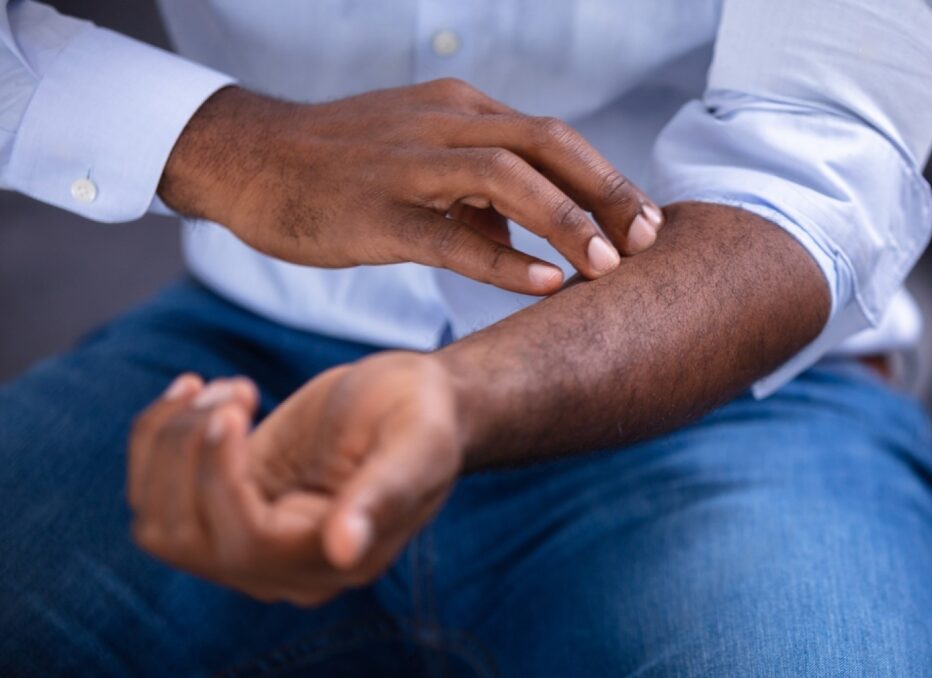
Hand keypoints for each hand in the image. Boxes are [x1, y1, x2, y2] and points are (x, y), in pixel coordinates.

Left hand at [127, 353, 463, 605]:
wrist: (412, 400)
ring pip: (158, 522)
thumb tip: (343, 549)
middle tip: (235, 391)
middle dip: (189, 452)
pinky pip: (155, 494)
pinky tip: (198, 392)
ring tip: (225, 388)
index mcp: (335, 562)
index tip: (231, 411)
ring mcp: (247, 539)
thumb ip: (384, 493)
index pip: (248, 544)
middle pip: (187, 537)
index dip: (220, 479)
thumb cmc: (422, 417)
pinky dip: (156, 437)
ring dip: (166, 443)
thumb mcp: (417, 444)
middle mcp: (282, 566)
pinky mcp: (224, 504)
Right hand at [158, 80, 663, 294]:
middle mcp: (442, 124)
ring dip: (566, 221)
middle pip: (546, 145)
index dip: (606, 178)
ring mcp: (407, 165)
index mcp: (459, 109)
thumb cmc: (339, 164)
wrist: (250, 159)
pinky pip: (450, 234)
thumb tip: (527, 231)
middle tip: (647, 240)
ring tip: (608, 266)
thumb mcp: (419, 157)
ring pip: (507, 179)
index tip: (644, 221)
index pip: (551, 136)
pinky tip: (544, 281)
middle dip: (606, 193)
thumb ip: (476, 190)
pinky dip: (504, 256)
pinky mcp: (375, 212)